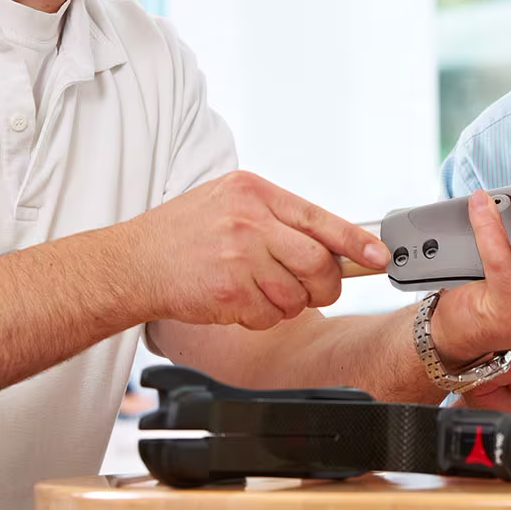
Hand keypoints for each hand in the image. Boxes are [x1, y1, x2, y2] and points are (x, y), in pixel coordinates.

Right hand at [127, 171, 388, 330]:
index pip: (320, 218)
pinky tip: (240, 303)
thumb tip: (329, 243)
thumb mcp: (228, 202)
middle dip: (326, 286)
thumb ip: (275, 217)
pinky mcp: (228, 291)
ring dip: (288, 304)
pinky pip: (271, 316)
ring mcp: (239, 256)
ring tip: (260, 292)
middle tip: (317, 291)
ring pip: (297, 295)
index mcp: (254, 192)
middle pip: (318, 262)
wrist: (131, 262)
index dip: (356, 242)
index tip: (379, 258)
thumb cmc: (182, 234)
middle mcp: (249, 220)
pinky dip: (263, 317)